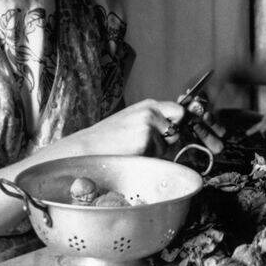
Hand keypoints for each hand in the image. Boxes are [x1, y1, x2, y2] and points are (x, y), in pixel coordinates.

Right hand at [71, 98, 185, 156]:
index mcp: (148, 105)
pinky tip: (131, 155)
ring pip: (166, 147)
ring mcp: (148, 127)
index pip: (178, 111)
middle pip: (176, 131)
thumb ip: (153, 121)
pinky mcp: (144, 142)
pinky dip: (147, 160)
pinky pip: (156, 157)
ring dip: (154, 153)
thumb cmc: (107, 137)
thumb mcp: (132, 120)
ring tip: (133, 150)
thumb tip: (175, 129)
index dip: (178, 124)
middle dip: (168, 141)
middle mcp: (150, 112)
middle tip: (148, 146)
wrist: (86, 148)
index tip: (174, 132)